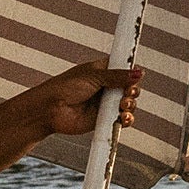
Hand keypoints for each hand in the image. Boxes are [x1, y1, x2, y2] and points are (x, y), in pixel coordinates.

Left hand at [19, 59, 139, 147]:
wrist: (50, 109)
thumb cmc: (65, 87)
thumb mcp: (93, 76)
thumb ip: (117, 76)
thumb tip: (138, 72)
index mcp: (104, 71)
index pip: (125, 69)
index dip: (132, 72)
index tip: (137, 75)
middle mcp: (107, 87)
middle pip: (130, 87)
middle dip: (133, 90)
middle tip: (128, 92)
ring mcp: (106, 103)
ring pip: (129, 104)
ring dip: (130, 105)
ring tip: (122, 105)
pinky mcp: (104, 119)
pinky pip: (122, 119)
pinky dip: (126, 119)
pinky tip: (123, 117)